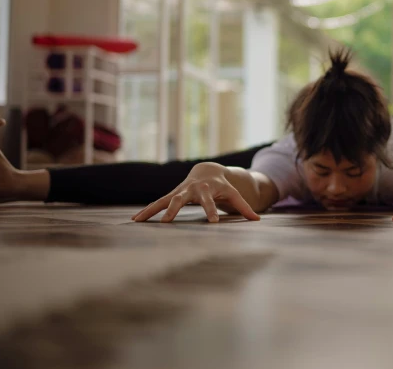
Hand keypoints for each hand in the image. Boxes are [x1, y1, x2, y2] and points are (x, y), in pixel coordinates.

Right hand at [131, 162, 259, 222]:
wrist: (207, 170)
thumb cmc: (222, 186)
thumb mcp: (233, 194)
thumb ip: (244, 207)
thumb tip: (258, 220)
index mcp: (208, 190)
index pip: (211, 202)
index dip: (212, 211)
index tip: (213, 222)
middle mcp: (191, 189)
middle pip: (181, 199)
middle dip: (174, 209)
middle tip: (167, 221)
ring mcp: (179, 191)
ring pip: (164, 200)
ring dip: (153, 210)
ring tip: (139, 221)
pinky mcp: (171, 194)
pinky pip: (157, 203)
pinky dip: (147, 211)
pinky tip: (135, 221)